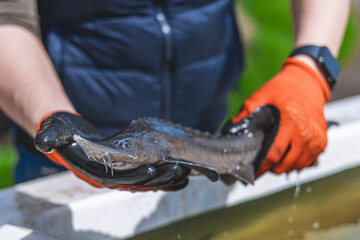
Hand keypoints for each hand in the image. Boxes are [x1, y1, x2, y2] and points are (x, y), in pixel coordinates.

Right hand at [35, 112, 189, 190]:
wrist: (69, 133)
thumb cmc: (61, 132)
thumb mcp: (52, 131)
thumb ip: (49, 137)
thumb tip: (45, 142)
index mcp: (94, 172)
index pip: (116, 179)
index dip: (135, 177)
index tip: (153, 171)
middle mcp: (109, 176)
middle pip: (137, 181)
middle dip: (159, 177)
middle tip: (180, 170)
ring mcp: (120, 172)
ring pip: (146, 180)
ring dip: (166, 177)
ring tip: (186, 171)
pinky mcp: (129, 166)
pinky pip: (149, 172)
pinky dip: (164, 174)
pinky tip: (182, 170)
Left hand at [229, 57, 329, 177]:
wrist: (308, 81)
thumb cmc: (283, 88)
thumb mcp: (261, 96)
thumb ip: (245, 112)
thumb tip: (231, 126)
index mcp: (289, 123)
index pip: (275, 154)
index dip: (262, 167)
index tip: (253, 174)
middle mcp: (306, 134)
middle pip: (287, 164)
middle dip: (272, 169)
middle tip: (261, 167)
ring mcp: (316, 138)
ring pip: (299, 165)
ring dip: (285, 167)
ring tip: (273, 163)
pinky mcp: (323, 140)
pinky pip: (310, 161)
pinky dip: (298, 163)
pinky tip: (287, 158)